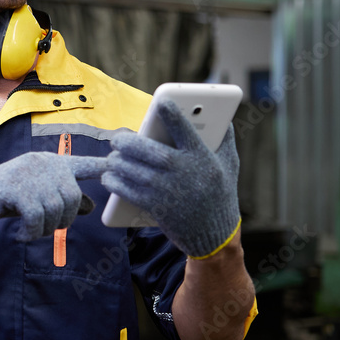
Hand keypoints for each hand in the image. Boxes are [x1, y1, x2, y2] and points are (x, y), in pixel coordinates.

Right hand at [0, 151, 107, 240]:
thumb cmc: (5, 197)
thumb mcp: (37, 196)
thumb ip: (62, 198)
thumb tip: (91, 206)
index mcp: (50, 162)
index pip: (85, 164)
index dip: (105, 166)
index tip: (122, 164)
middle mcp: (43, 164)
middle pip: (73, 198)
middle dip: (65, 220)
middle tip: (45, 228)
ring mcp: (30, 175)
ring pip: (56, 210)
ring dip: (46, 229)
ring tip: (30, 230)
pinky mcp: (16, 189)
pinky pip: (37, 218)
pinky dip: (31, 233)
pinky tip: (21, 235)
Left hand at [102, 99, 240, 257]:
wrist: (215, 236)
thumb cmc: (221, 195)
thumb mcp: (230, 165)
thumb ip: (224, 140)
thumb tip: (222, 116)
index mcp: (203, 158)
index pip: (186, 131)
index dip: (173, 115)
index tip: (162, 102)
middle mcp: (185, 172)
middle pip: (150, 151)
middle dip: (128, 142)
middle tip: (117, 139)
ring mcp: (168, 190)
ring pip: (134, 170)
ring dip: (118, 162)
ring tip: (113, 158)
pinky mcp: (156, 207)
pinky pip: (128, 190)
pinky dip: (115, 183)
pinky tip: (109, 177)